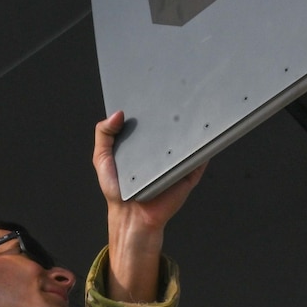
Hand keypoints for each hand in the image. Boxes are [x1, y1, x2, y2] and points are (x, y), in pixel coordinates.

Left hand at [94, 110, 204, 303]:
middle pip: (171, 127)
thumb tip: (119, 113)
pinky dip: (204, 148)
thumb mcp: (102, 158)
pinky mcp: (188, 174)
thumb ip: (104, 134)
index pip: (150, 121)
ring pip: (188, 140)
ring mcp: (176, 162)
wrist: (134, 217)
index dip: (152, 106)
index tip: (154, 89)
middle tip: (176, 95)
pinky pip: (199, 158)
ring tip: (193, 109)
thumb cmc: (118, 191)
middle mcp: (161, 151)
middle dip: (174, 112)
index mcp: (143, 144)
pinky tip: (203, 134)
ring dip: (193, 127)